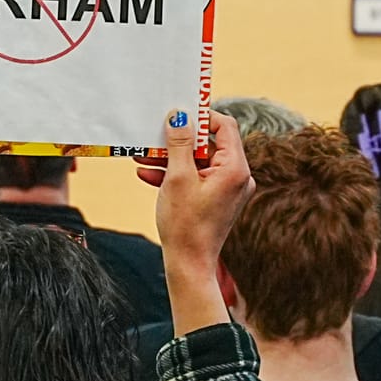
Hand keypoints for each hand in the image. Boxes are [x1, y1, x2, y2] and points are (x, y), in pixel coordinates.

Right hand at [151, 109, 251, 273]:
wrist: (188, 265)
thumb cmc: (185, 225)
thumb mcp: (177, 178)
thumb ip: (180, 143)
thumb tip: (179, 116)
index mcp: (235, 168)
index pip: (224, 126)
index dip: (201, 116)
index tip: (177, 115)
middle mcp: (237, 177)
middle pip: (209, 144)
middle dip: (178, 140)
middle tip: (154, 135)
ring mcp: (228, 189)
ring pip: (199, 162)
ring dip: (171, 158)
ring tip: (143, 156)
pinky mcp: (217, 199)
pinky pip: (197, 178)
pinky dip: (176, 175)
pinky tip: (148, 174)